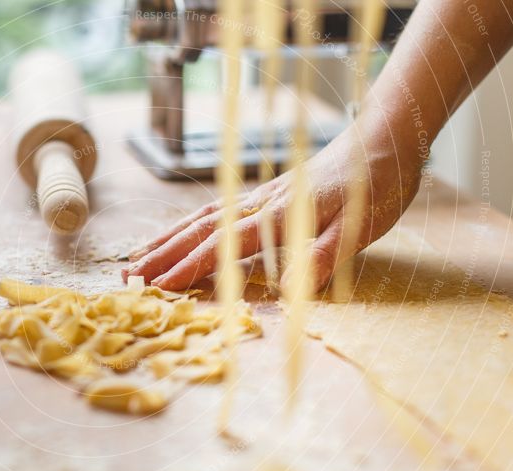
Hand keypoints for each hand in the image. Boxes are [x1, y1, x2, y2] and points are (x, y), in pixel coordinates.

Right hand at [122, 123, 423, 291]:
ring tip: (138, 256)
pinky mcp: (266, 193)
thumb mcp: (360, 226)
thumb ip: (322, 255)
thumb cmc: (376, 184)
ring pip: (202, 218)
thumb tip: (289, 290)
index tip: (158, 288)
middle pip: (200, 231)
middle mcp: (261, 205)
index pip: (224, 247)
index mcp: (280, 217)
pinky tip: (179, 231)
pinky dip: (189, 224)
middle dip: (162, 255)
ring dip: (167, 238)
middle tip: (128, 276)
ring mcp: (260, 196)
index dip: (189, 269)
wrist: (384, 138)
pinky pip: (217, 211)